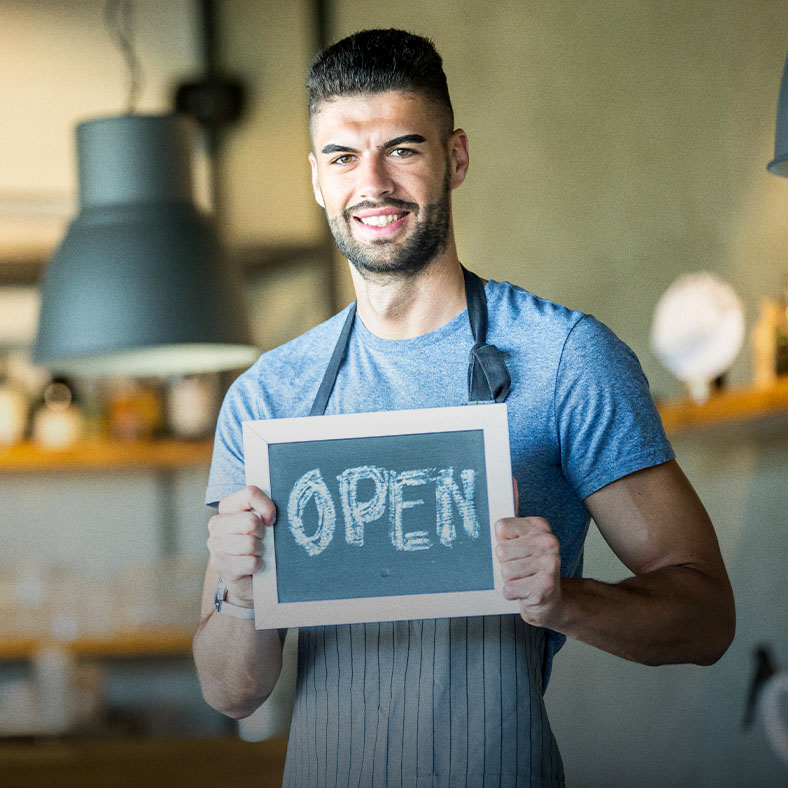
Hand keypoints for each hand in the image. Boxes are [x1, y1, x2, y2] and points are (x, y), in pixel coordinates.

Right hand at [207, 486, 275, 606]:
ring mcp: (215, 545)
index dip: (267, 507)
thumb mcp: (264, 523)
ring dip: (260, 551)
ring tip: (257, 553)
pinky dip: (258, 565)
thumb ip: (266, 512)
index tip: (271, 520)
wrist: (250, 578)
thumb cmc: (260, 544)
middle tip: (262, 540)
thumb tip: (272, 517)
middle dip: (263, 533)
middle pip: (251, 521)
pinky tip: (254, 566)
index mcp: (228, 507)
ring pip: (250, 544)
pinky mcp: (220, 565)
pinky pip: (250, 563)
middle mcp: (217, 524)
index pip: (250, 493)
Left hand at [495, 479, 561, 627]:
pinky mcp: (544, 587)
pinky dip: (512, 594)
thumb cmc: (529, 566)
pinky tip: (525, 592)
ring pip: (505, 570)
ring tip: (523, 579)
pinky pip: (509, 588)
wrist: (550, 600)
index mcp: (541, 526)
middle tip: (520, 568)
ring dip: (509, 580)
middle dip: (505, 564)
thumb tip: (509, 478)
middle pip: (501, 551)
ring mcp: (550, 564)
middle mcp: (549, 541)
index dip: (502, 543)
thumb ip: (514, 508)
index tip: (516, 550)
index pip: (500, 528)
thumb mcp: (520, 537)